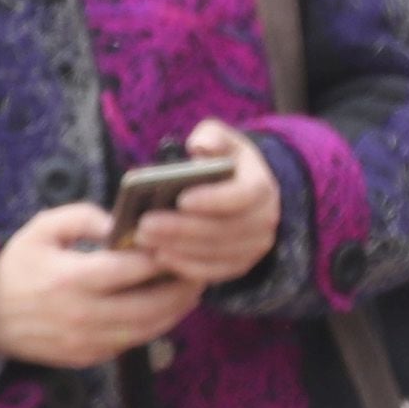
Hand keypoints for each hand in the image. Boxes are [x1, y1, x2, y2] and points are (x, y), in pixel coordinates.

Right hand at [0, 203, 196, 370]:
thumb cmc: (14, 269)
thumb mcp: (40, 229)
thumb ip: (83, 216)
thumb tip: (121, 223)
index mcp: (73, 278)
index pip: (137, 267)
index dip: (165, 255)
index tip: (181, 244)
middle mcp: (84, 314)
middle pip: (154, 304)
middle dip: (183, 287)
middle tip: (197, 271)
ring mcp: (86, 341)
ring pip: (149, 329)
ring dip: (175, 311)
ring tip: (186, 291)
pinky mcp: (86, 357)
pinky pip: (131, 344)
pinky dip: (151, 327)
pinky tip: (158, 310)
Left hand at [117, 121, 282, 288]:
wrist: (239, 192)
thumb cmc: (223, 163)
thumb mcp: (221, 142)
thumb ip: (212, 136)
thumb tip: (201, 145)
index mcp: (261, 186)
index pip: (243, 195)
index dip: (213, 199)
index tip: (181, 198)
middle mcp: (265, 219)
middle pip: (224, 229)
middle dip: (182, 228)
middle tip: (144, 224)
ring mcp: (254, 246)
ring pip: (216, 253)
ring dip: (178, 248)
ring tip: (143, 240)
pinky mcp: (239, 265)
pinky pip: (214, 272)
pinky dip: (186, 267)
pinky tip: (159, 257)